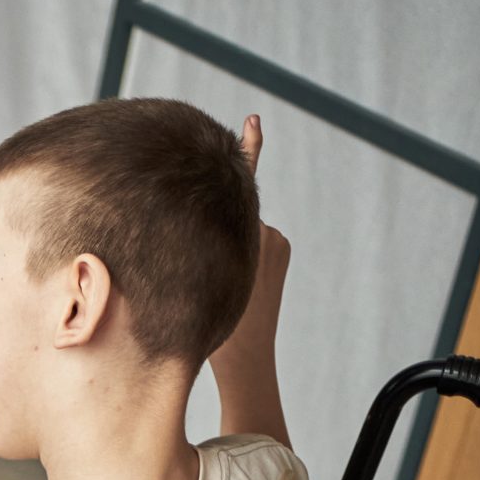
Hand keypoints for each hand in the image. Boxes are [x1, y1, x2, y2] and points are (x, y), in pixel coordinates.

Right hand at [215, 115, 290, 365]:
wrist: (248, 359)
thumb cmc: (217, 328)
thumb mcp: (198, 280)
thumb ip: (200, 239)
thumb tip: (214, 212)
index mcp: (246, 236)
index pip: (242, 183)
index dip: (249, 148)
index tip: (254, 120)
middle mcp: (266, 232)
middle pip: (234, 206)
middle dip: (219, 211)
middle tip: (215, 197)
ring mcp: (276, 241)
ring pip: (240, 224)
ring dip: (227, 240)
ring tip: (218, 275)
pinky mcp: (280, 250)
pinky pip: (253, 237)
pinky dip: (239, 248)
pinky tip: (235, 276)